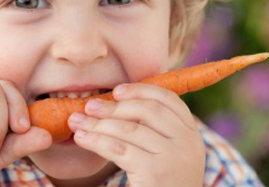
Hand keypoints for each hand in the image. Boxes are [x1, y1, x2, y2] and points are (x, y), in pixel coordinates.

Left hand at [68, 83, 204, 186]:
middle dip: (114, 106)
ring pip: (129, 129)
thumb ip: (153, 130)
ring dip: (98, 123)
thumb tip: (115, 102)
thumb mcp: (168, 154)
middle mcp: (188, 143)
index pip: (169, 100)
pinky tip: (81, 138)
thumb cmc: (161, 185)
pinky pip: (119, 149)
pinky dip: (96, 140)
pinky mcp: (155, 172)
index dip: (141, 91)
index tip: (117, 91)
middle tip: (90, 106)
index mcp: (192, 134)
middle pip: (148, 110)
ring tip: (77, 122)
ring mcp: (173, 157)